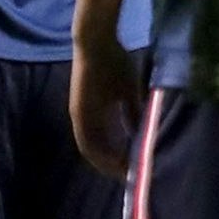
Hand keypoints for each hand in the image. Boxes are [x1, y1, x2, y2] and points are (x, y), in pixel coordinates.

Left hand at [70, 36, 140, 179]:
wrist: (98, 42)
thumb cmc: (114, 61)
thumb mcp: (129, 92)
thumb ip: (132, 112)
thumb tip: (140, 132)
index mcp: (95, 112)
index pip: (105, 141)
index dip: (117, 155)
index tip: (133, 166)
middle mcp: (84, 118)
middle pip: (97, 150)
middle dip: (113, 164)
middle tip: (131, 176)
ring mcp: (79, 116)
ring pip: (91, 150)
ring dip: (107, 164)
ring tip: (125, 174)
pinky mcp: (78, 113)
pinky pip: (87, 141)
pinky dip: (100, 155)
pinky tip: (115, 162)